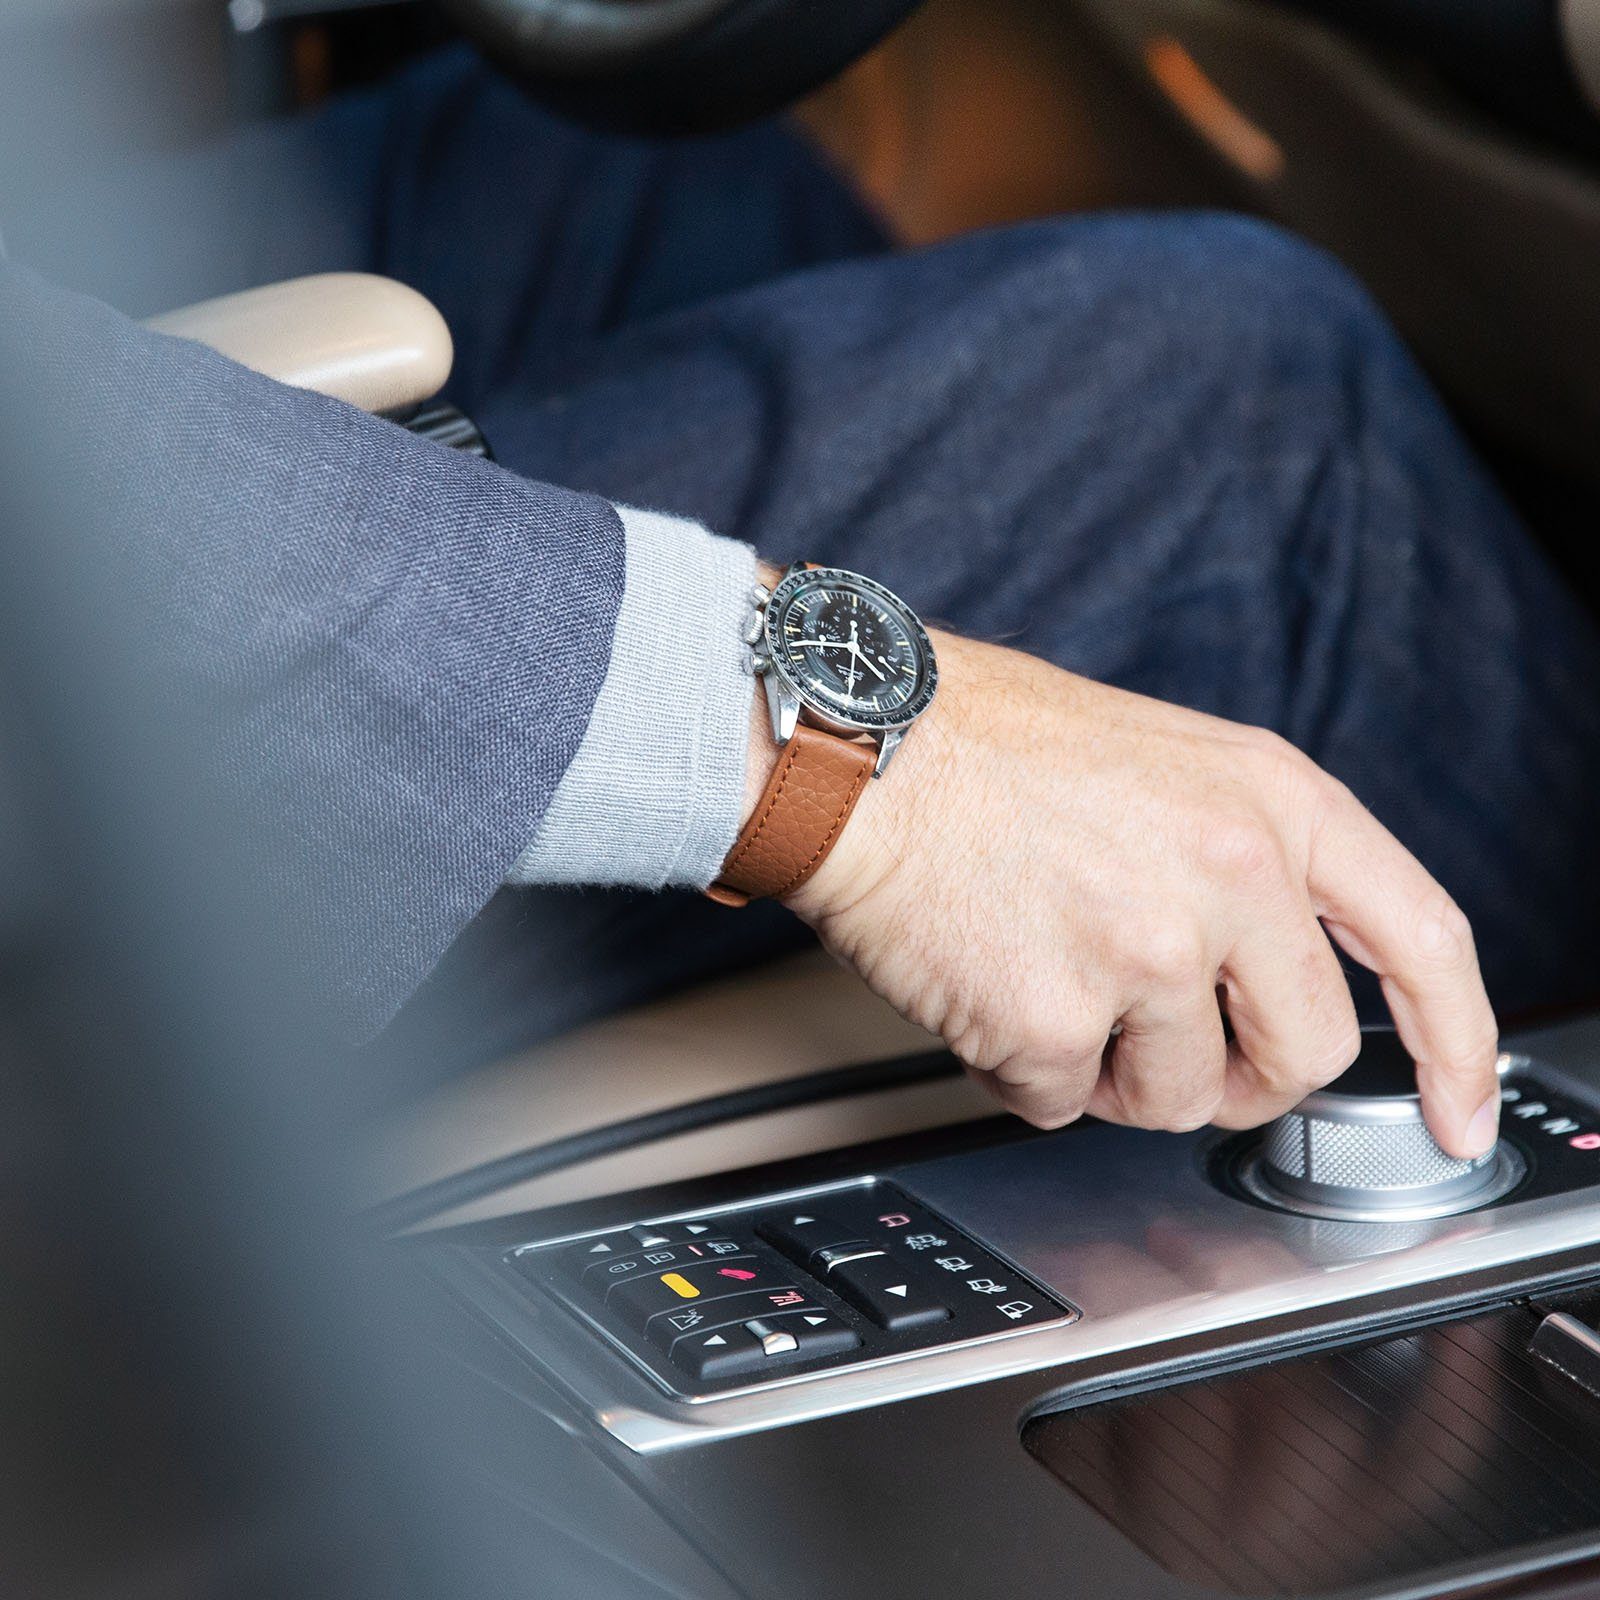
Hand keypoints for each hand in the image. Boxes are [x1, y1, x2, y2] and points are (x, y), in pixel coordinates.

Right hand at [779, 629, 1501, 1156]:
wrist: (856, 745)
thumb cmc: (985, 746)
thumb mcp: (1164, 762)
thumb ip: (1246, 861)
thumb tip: (1273, 979)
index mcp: (1268, 800)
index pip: (1420, 937)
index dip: (1458, 1044)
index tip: (1457, 1115)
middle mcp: (1228, 875)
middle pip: (1306, 1053)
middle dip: (1240, 1074)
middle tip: (1168, 1049)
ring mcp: (1145, 951)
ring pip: (1178, 1098)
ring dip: (1111, 1070)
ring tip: (1043, 980)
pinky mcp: (1054, 1020)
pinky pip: (1060, 1105)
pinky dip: (1020, 1070)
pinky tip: (984, 988)